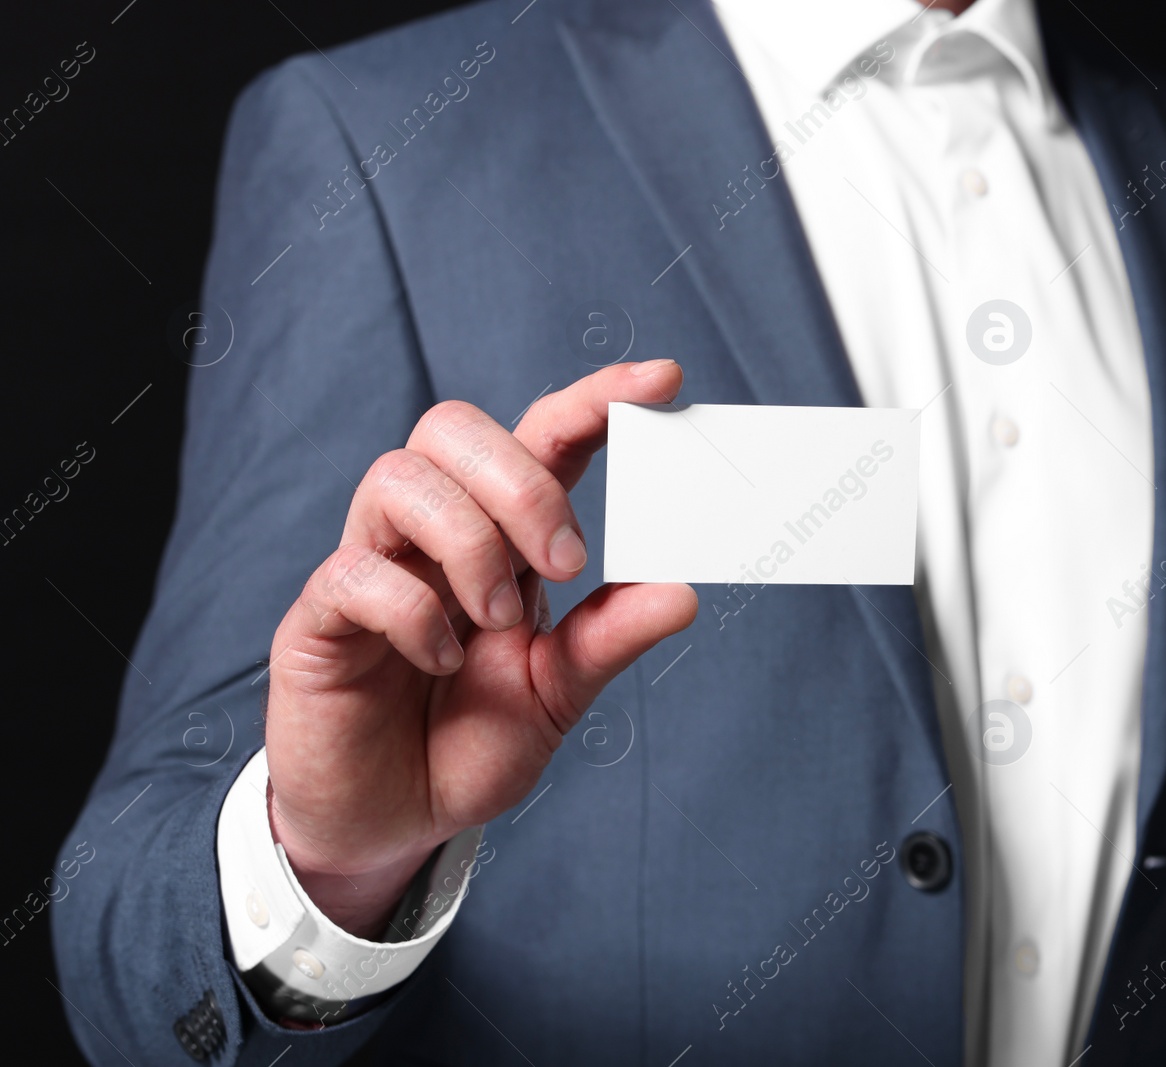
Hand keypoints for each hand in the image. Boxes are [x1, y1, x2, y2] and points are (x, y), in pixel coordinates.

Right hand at [261, 360, 696, 937]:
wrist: (391, 822)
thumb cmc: (467, 743)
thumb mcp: (556, 694)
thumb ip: (608, 639)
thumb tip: (681, 591)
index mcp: (499, 536)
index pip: (541, 436)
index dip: (595, 399)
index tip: (663, 380)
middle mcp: (431, 533)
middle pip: (452, 427)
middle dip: (521, 483)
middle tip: (563, 564)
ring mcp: (370, 565)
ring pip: (398, 479)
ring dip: (469, 543)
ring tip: (498, 621)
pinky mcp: (320, 618)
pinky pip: (355, 572)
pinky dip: (414, 613)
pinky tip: (443, 661)